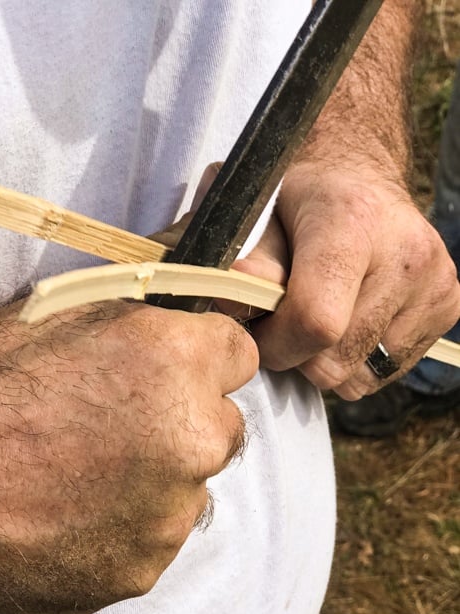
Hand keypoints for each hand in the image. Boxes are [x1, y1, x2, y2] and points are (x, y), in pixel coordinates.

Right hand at [0, 299, 256, 613]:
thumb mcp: (64, 308)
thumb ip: (153, 292)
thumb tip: (210, 277)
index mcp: (178, 360)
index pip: (240, 356)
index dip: (201, 363)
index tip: (170, 374)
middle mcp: (190, 439)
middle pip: (222, 429)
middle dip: (182, 426)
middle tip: (111, 431)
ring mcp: (167, 515)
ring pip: (188, 492)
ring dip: (153, 485)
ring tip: (77, 478)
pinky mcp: (138, 572)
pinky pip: (152, 544)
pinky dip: (124, 533)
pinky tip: (67, 517)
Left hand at [247, 162, 459, 398]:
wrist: (359, 179)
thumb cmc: (300, 200)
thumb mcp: (260, 217)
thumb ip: (249, 266)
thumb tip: (231, 308)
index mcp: (354, 222)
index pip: (316, 321)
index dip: (276, 344)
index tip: (257, 331)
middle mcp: (406, 254)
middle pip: (337, 360)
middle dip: (296, 355)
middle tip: (281, 325)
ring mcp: (435, 284)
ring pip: (361, 378)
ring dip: (327, 362)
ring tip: (318, 318)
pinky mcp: (448, 307)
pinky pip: (385, 373)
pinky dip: (357, 361)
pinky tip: (349, 320)